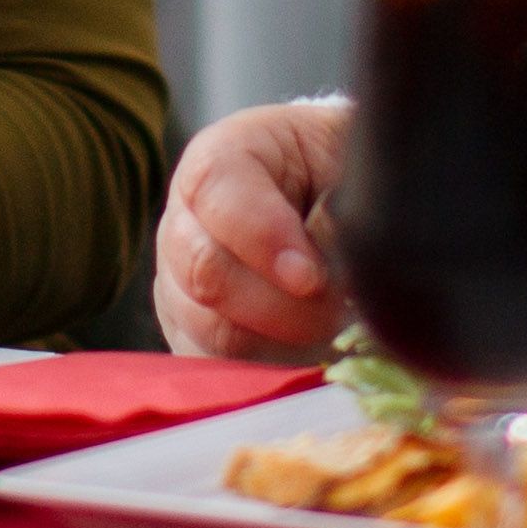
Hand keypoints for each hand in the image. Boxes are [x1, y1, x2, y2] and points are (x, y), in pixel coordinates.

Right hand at [156, 99, 353, 357]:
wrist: (330, 204)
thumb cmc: (341, 176)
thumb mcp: (348, 165)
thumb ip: (342, 200)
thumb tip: (337, 259)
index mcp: (221, 158)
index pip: (215, 189)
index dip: (263, 237)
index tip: (312, 277)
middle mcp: (184, 220)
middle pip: (204, 271)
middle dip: (280, 304)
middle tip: (337, 313)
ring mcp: (177, 282)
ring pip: (210, 328)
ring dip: (279, 340)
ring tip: (334, 331)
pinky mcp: (188, 335)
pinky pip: (215, 367)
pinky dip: (264, 369)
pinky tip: (307, 352)